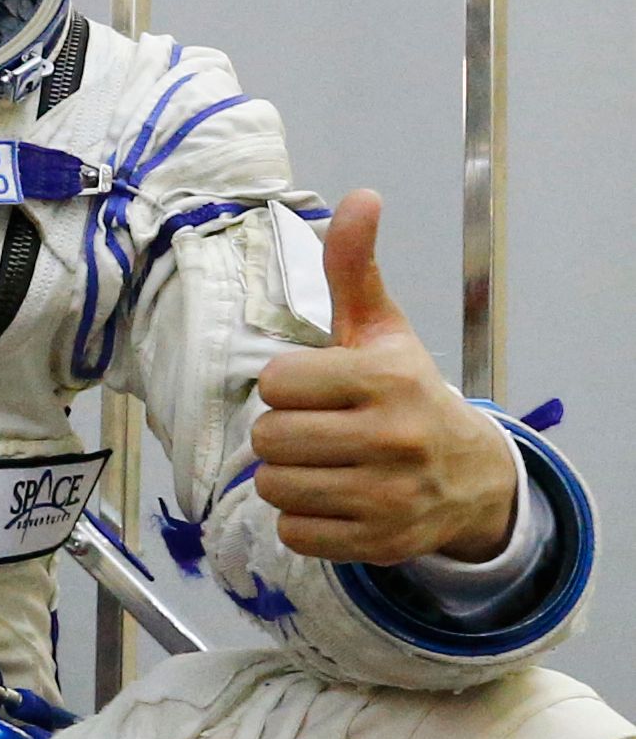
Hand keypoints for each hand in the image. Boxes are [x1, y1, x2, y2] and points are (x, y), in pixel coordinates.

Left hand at [249, 191, 517, 564]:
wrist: (470, 475)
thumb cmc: (405, 391)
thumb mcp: (382, 329)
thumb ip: (354, 267)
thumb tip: (360, 195)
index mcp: (385, 380)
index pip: (277, 384)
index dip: (285, 386)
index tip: (315, 388)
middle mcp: (393, 440)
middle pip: (269, 439)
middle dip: (281, 433)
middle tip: (316, 429)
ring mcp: (389, 496)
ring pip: (276, 488)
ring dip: (286, 477)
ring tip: (322, 464)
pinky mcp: (381, 543)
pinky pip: (295, 533)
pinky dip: (302, 520)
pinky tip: (333, 499)